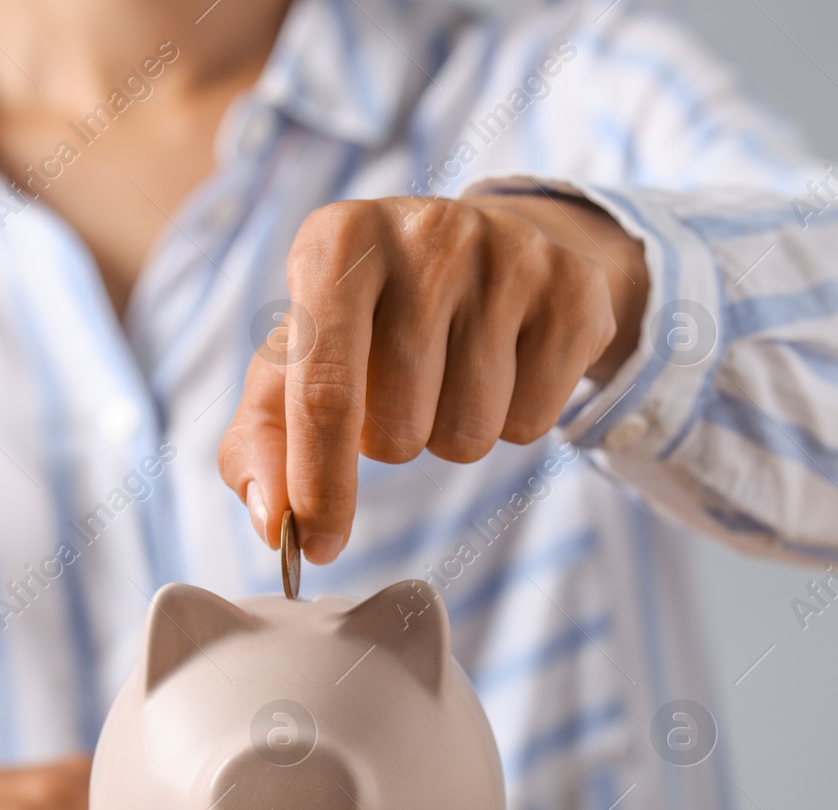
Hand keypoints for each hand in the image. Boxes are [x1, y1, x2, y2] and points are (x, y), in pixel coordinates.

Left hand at [219, 193, 647, 562]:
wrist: (489, 248)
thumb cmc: (373, 316)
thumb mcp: (302, 355)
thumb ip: (263, 438)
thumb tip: (270, 524)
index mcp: (338, 240)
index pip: (324, 393)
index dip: (318, 486)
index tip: (314, 547)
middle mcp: (425, 233)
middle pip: (399, 429)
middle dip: (394, 441)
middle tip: (402, 386)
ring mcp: (509, 255)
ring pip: (468, 434)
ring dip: (451, 433)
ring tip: (450, 373)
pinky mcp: (573, 289)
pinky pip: (533, 424)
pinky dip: (512, 422)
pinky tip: (505, 365)